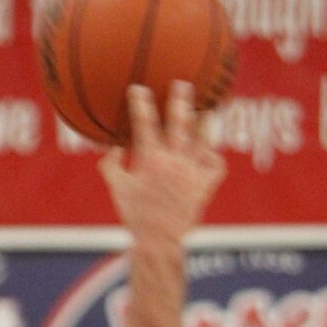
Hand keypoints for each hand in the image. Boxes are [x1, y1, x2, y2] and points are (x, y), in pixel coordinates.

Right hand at [100, 82, 225, 245]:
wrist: (158, 242)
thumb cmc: (135, 218)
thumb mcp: (118, 191)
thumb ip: (111, 167)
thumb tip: (112, 149)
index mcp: (150, 160)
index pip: (144, 124)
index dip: (140, 103)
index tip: (138, 88)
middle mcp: (173, 161)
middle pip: (179, 122)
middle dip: (181, 101)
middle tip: (183, 84)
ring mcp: (191, 172)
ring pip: (203, 139)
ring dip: (206, 123)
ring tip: (209, 110)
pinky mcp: (204, 186)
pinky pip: (216, 166)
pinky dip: (214, 158)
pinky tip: (210, 155)